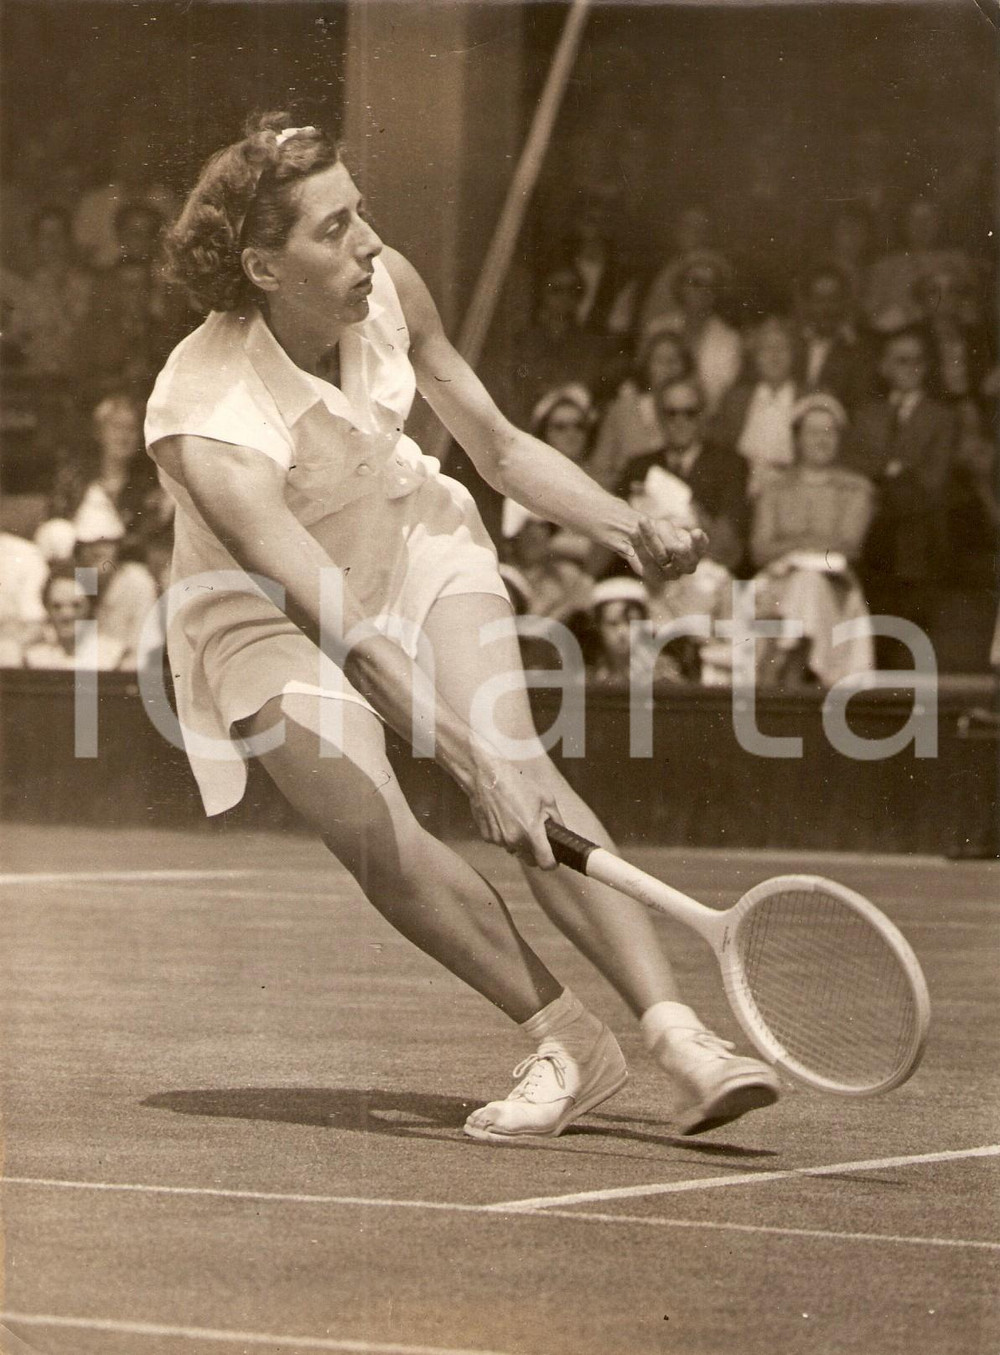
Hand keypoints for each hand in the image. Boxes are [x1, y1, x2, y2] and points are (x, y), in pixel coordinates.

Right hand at [465, 745, 561, 869]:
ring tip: (517, 821)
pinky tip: (504, 819)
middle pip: (529, 861)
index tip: (554, 858)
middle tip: (537, 837)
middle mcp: (514, 840)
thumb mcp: (545, 798)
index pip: (545, 863)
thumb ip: (556, 819)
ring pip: (514, 851)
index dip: (552, 863)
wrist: (486, 777)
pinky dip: (505, 836)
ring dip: (519, 843)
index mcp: (531, 831)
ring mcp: (498, 840)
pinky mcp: (486, 837)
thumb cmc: (516, 784)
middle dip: (536, 853)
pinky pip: (501, 843)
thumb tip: (561, 832)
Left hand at [627, 514, 707, 583]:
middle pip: (683, 557)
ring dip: (650, 537)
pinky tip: (633, 532)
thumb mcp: (666, 529)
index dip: (699, 542)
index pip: (701, 547)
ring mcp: (671, 574)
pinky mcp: (653, 576)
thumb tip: (679, 549)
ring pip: (662, 556)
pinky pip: (646, 561)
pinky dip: (639, 545)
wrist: (642, 540)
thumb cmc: (660, 532)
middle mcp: (686, 566)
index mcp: (696, 552)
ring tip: (642, 521)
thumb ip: (671, 539)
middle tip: (664, 526)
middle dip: (672, 541)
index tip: (696, 532)